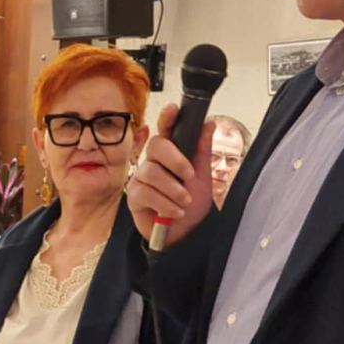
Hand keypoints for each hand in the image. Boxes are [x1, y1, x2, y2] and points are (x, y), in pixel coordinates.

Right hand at [126, 104, 215, 248]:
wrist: (184, 234)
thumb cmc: (192, 204)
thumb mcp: (203, 177)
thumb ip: (202, 151)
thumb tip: (209, 123)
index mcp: (171, 153)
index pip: (166, 130)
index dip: (167, 119)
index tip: (173, 110)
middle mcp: (154, 162)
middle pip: (156, 145)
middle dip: (175, 160)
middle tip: (189, 176)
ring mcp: (142, 177)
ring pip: (151, 172)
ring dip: (172, 190)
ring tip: (184, 202)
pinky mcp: (133, 195)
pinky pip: (145, 192)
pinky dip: (163, 203)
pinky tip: (173, 212)